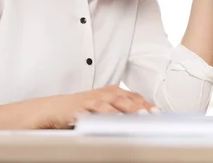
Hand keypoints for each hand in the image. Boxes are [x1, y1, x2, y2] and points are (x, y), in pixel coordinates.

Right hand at [35, 85, 157, 128]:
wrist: (54, 109)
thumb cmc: (81, 109)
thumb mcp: (103, 109)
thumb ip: (119, 112)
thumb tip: (140, 120)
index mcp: (112, 92)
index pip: (134, 97)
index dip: (146, 104)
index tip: (158, 112)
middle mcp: (105, 93)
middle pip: (127, 99)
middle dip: (142, 106)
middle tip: (154, 114)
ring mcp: (94, 99)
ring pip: (115, 103)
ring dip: (129, 109)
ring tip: (140, 116)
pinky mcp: (83, 106)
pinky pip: (97, 110)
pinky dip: (107, 114)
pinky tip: (115, 120)